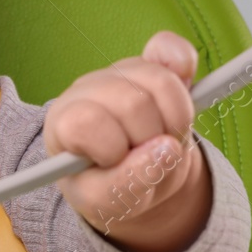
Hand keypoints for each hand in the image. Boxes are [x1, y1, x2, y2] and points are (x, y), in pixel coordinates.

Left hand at [43, 30, 210, 251]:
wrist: (133, 177)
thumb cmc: (107, 187)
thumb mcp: (106, 203)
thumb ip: (128, 184)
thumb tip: (166, 149)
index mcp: (65, 123)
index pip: (86, 121)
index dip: (111, 147)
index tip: (115, 162)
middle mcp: (88, 90)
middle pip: (132, 104)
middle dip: (150, 140)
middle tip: (147, 158)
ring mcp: (120, 71)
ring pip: (161, 82)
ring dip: (175, 122)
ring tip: (164, 141)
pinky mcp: (151, 61)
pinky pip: (171, 49)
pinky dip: (185, 68)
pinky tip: (186, 90)